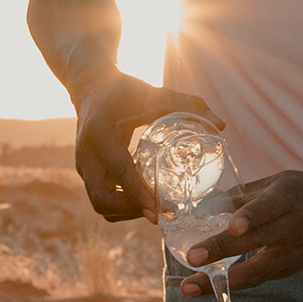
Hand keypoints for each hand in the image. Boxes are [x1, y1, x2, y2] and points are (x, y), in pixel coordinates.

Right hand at [72, 73, 222, 223]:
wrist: (90, 87)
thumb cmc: (125, 90)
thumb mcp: (154, 92)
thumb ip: (186, 105)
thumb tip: (221, 125)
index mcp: (100, 132)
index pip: (119, 171)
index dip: (139, 195)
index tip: (158, 212)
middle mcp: (86, 154)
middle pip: (102, 200)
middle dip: (132, 212)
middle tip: (161, 214)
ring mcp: (82, 166)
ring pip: (101, 206)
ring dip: (127, 213)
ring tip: (156, 210)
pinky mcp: (85, 173)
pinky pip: (101, 200)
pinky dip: (122, 207)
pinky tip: (145, 202)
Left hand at [171, 168, 302, 292]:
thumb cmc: (299, 190)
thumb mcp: (272, 183)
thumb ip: (240, 197)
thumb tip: (201, 209)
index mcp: (286, 199)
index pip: (266, 210)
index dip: (249, 218)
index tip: (231, 228)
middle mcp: (292, 227)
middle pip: (255, 243)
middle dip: (221, 253)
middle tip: (192, 259)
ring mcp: (295, 252)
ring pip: (256, 272)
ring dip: (222, 281)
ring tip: (190, 287)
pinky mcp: (293, 268)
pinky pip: (259, 277)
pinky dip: (234, 281)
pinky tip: (209, 284)